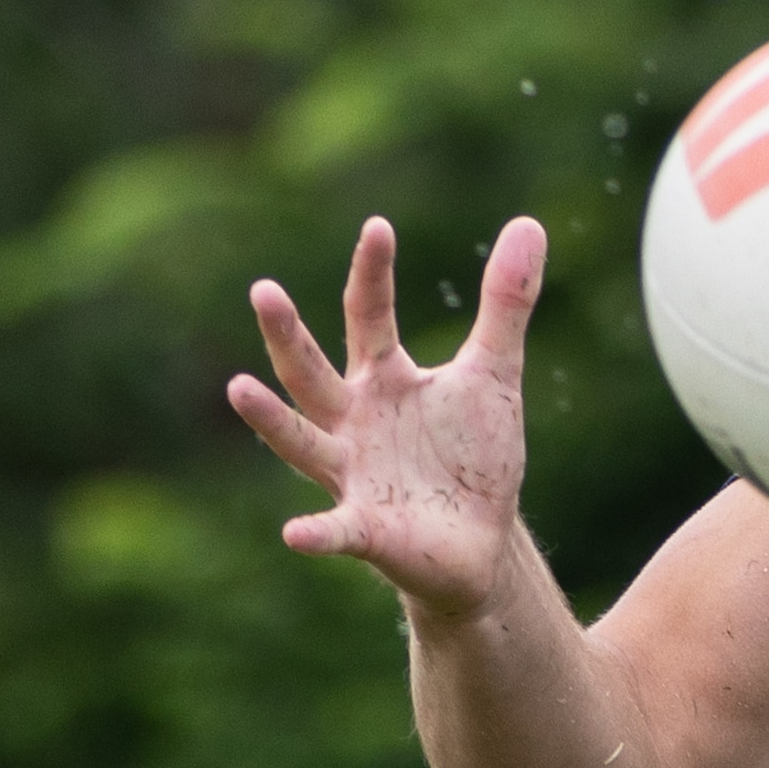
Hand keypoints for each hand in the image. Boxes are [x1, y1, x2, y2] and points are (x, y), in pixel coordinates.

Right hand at [230, 214, 544, 617]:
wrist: (482, 544)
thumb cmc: (472, 458)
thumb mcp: (494, 376)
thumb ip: (505, 305)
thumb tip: (530, 224)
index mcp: (382, 379)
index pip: (367, 315)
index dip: (372, 272)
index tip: (379, 227)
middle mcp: (353, 421)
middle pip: (309, 371)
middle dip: (286, 334)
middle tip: (263, 290)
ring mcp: (353, 475)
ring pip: (302, 441)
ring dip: (271, 420)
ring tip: (238, 388)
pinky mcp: (367, 528)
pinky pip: (336, 529)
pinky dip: (316, 532)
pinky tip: (294, 535)